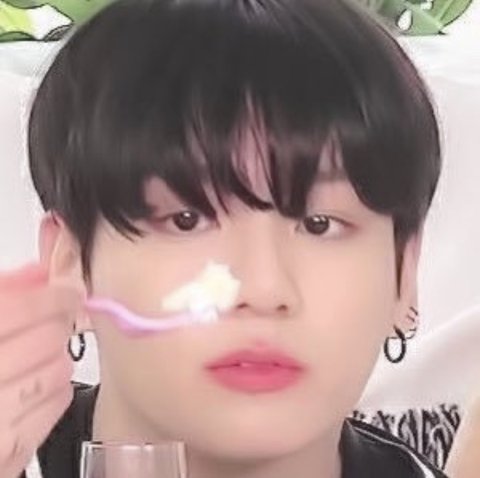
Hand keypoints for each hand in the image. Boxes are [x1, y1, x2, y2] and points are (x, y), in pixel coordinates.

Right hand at [0, 263, 81, 477]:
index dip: (52, 293)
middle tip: (53, 319)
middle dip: (57, 323)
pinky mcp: (11, 450)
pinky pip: (58, 401)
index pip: (18, 308)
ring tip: (34, 356)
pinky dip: (56, 386)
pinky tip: (34, 384)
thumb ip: (5, 292)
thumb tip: (43, 270)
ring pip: (60, 368)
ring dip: (56, 356)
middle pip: (49, 336)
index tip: (68, 289)